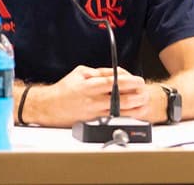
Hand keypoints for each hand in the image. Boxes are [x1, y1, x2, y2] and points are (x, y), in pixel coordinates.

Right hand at [31, 66, 148, 126]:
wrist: (49, 106)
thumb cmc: (64, 89)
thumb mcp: (80, 72)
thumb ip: (98, 72)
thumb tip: (114, 72)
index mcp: (89, 85)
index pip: (113, 82)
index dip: (129, 81)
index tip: (138, 80)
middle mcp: (93, 99)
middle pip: (119, 98)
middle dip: (135, 94)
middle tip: (144, 90)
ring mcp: (94, 111)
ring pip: (118, 110)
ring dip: (133, 107)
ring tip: (142, 101)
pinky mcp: (93, 120)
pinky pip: (112, 117)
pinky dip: (124, 115)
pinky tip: (132, 112)